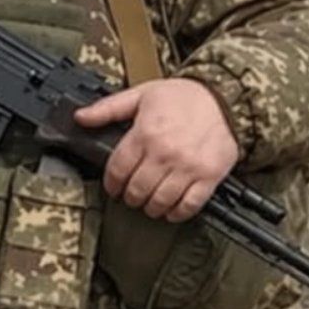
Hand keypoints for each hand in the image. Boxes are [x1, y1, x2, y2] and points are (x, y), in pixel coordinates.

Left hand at [74, 78, 239, 221]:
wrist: (227, 98)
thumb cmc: (184, 96)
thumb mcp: (142, 94)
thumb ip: (108, 108)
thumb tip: (80, 117)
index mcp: (145, 133)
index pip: (117, 170)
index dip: (111, 183)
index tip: (113, 187)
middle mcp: (165, 153)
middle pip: (136, 190)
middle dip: (129, 196)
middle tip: (131, 195)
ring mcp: (188, 167)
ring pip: (160, 202)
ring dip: (150, 207)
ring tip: (149, 203)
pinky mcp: (209, 177)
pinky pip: (189, 206)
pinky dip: (176, 213)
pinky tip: (171, 209)